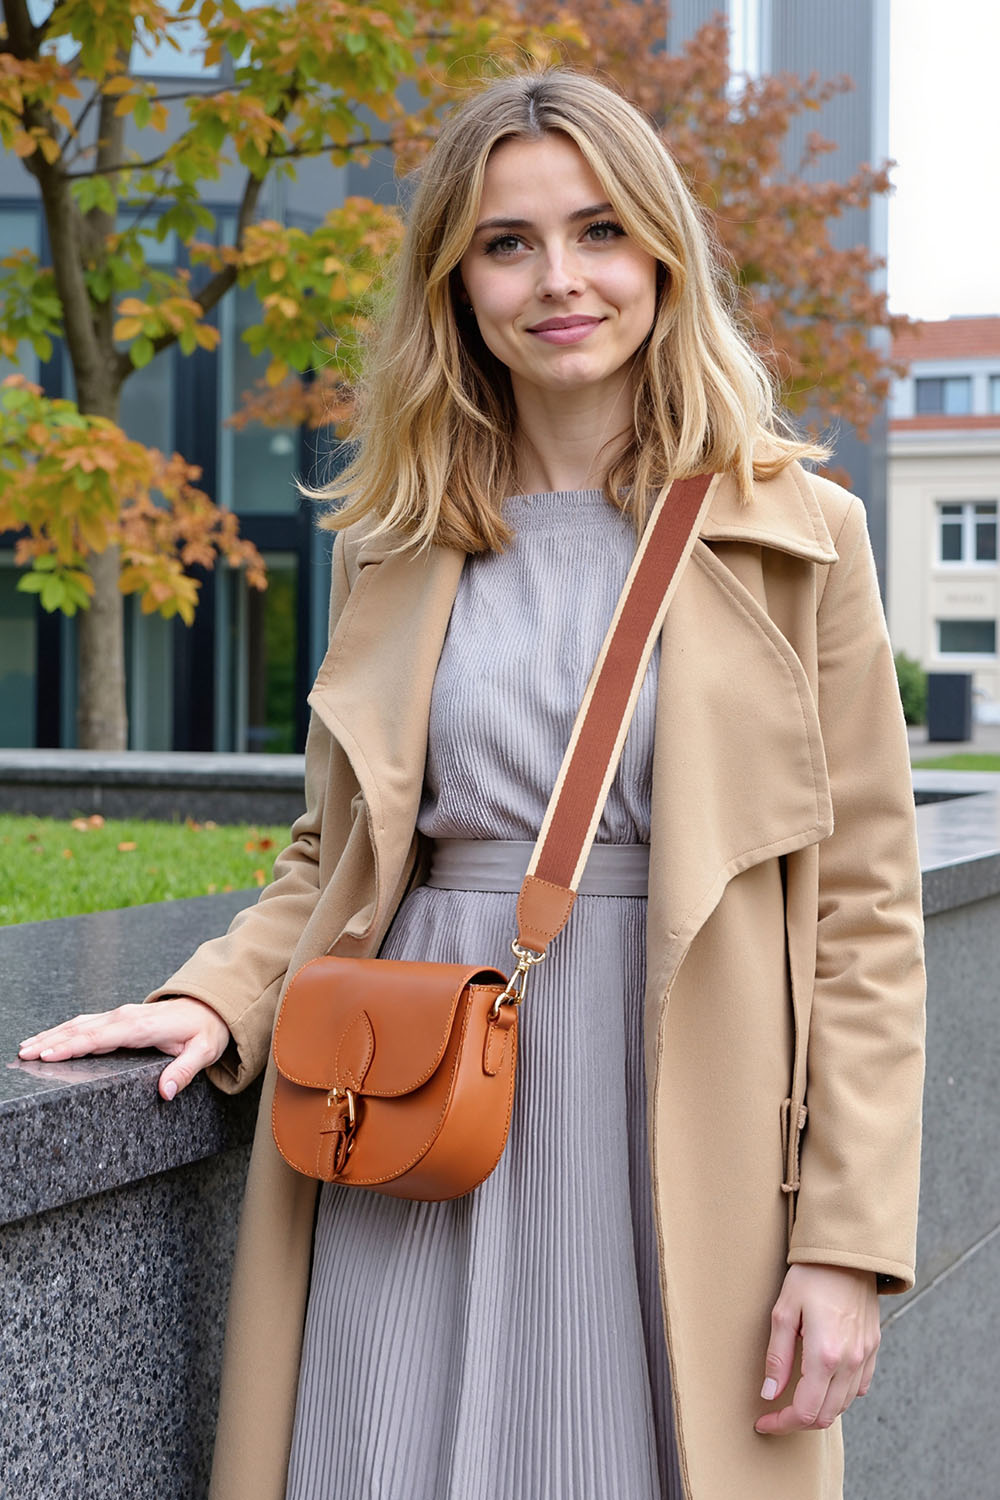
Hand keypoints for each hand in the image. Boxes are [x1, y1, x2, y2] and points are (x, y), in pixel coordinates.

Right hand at [18, 997, 230, 1101]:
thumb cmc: (206, 1030)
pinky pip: (85, 1023)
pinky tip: (47, 1039)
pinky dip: (63, 1031)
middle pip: (81, 1030)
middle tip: (23, 1055)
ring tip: (26, 1048)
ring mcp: (120, 1015)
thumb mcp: (203, 1052)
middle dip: (50, 1042)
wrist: (211, 1006)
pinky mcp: (118, 1018)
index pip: (100, 1037)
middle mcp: (126, 1017)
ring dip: (51, 1035)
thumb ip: (184, 1071)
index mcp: (142, 1027)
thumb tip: (166, 1092)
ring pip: (78, 1024)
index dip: (73, 1046)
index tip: (48, 1056)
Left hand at [755, 1263, 879, 1435]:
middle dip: (798, 1421)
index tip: (763, 1421)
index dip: (782, 1423)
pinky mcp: (872, 1348)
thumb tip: (770, 1394)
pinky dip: (839, 1395)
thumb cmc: (811, 1276)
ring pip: (843, 1405)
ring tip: (796, 1397)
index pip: (805, 1411)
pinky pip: (858, 1388)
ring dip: (818, 1409)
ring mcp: (865, 1357)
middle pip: (825, 1415)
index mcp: (825, 1355)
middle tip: (776, 1413)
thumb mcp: (783, 1311)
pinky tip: (822, 1383)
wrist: (848, 1253)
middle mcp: (850, 1362)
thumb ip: (777, 1356)